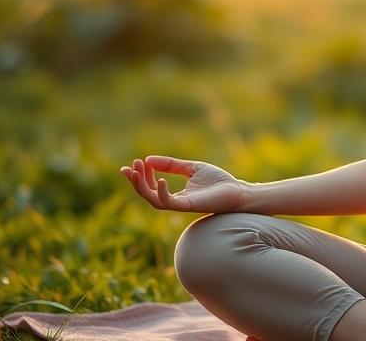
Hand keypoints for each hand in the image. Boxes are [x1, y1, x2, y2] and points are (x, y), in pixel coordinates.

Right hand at [120, 155, 247, 212]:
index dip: (142, 175)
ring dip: (142, 187)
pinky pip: (169, 203)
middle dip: (136, 181)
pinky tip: (159, 180)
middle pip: (148, 195)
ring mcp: (181, 205)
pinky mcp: (189, 206)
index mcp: (176, 194)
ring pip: (153, 201)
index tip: (136, 162)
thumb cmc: (218, 182)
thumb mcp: (191, 168)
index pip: (152, 186)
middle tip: (128, 167)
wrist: (237, 191)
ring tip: (136, 171)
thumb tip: (149, 159)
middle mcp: (175, 202)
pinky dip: (161, 193)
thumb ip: (171, 165)